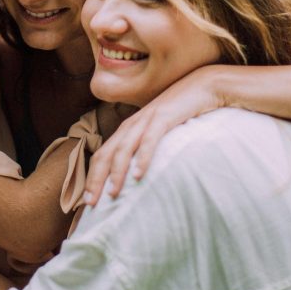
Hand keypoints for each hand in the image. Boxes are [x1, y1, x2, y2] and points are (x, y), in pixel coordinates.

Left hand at [83, 65, 224, 205]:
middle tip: (91, 203)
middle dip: (96, 178)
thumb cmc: (181, 113)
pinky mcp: (164, 117)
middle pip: (106, 153)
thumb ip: (146, 147)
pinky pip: (150, 140)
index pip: (103, 155)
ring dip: (117, 172)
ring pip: (124, 148)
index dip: (93, 177)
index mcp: (128, 129)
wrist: (202, 86)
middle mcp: (132, 124)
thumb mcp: (158, 132)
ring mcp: (146, 120)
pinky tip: (139, 175)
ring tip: (113, 194)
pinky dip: (143, 157)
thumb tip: (140, 175)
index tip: (87, 200)